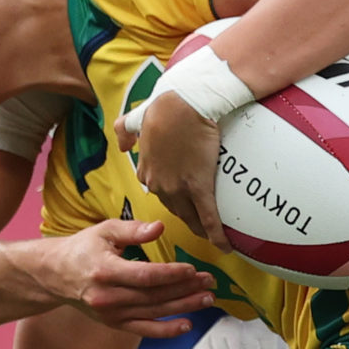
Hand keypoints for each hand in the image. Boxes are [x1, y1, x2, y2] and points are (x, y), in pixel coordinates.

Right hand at [9, 219, 211, 335]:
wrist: (55, 275)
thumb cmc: (83, 248)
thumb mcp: (104, 231)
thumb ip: (133, 230)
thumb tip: (160, 227)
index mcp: (105, 270)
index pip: (144, 276)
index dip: (170, 274)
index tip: (192, 269)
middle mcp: (108, 296)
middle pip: (154, 296)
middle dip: (185, 289)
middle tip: (209, 282)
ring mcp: (111, 313)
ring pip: (153, 312)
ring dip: (183, 307)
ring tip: (207, 299)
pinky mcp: (114, 324)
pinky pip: (144, 330)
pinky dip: (166, 330)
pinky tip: (187, 324)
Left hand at [133, 89, 225, 245]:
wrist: (183, 103)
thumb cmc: (164, 106)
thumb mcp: (137, 118)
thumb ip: (127, 131)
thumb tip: (123, 144)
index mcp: (147, 170)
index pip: (159, 192)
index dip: (172, 199)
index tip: (182, 202)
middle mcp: (159, 184)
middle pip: (174, 209)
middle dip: (187, 219)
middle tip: (200, 226)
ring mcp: (179, 187)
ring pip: (190, 216)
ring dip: (201, 229)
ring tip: (213, 236)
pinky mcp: (199, 186)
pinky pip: (208, 217)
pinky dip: (216, 234)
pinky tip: (225, 246)